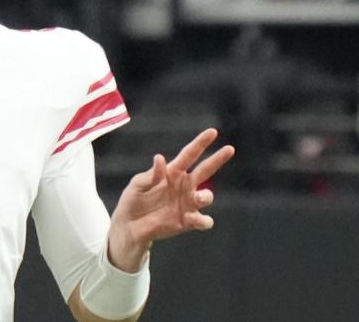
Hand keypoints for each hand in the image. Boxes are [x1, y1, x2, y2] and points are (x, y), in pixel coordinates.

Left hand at [107, 128, 234, 270]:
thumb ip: (150, 174)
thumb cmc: (133, 200)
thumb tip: (160, 158)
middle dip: (217, 159)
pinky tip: (194, 218)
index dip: (200, 143)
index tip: (213, 132)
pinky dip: (202, 220)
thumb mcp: (138, 184)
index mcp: (172, 173)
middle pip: (205, 171)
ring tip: (199, 197)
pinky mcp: (188, 221)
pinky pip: (203, 221)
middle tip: (229, 149)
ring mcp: (187, 204)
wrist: (129, 226)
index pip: (189, 155)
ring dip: (206, 196)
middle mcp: (184, 186)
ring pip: (207, 196)